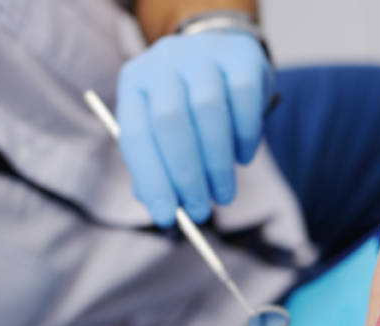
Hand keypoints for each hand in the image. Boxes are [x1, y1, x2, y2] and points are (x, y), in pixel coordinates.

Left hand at [116, 32, 271, 225]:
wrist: (224, 53)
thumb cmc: (191, 104)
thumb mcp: (166, 128)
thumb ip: (159, 163)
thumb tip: (163, 209)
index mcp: (134, 82)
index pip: (135, 135)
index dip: (151, 180)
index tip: (167, 217)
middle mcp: (163, 62)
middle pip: (170, 122)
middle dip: (186, 176)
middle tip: (200, 212)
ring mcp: (202, 54)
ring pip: (207, 111)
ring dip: (217, 164)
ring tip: (224, 194)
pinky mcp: (241, 55)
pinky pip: (243, 99)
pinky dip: (245, 137)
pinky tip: (243, 158)